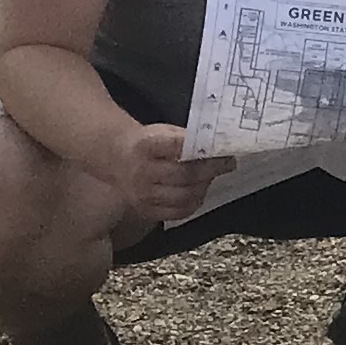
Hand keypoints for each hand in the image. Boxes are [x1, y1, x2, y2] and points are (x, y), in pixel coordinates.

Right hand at [111, 122, 233, 224]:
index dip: (204, 149)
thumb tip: (219, 148)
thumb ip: (188, 139)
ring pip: (184, 196)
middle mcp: (141, 171)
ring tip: (210, 176)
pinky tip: (198, 191)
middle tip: (227, 163)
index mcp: (146, 145)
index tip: (224, 149)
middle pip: (185, 175)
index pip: (178, 146)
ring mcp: (142, 194)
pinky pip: (178, 212)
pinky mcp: (145, 211)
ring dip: (204, 186)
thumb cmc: (148, 143)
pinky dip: (194, 202)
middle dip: (211, 169)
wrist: (118, 158)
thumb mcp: (164, 132)